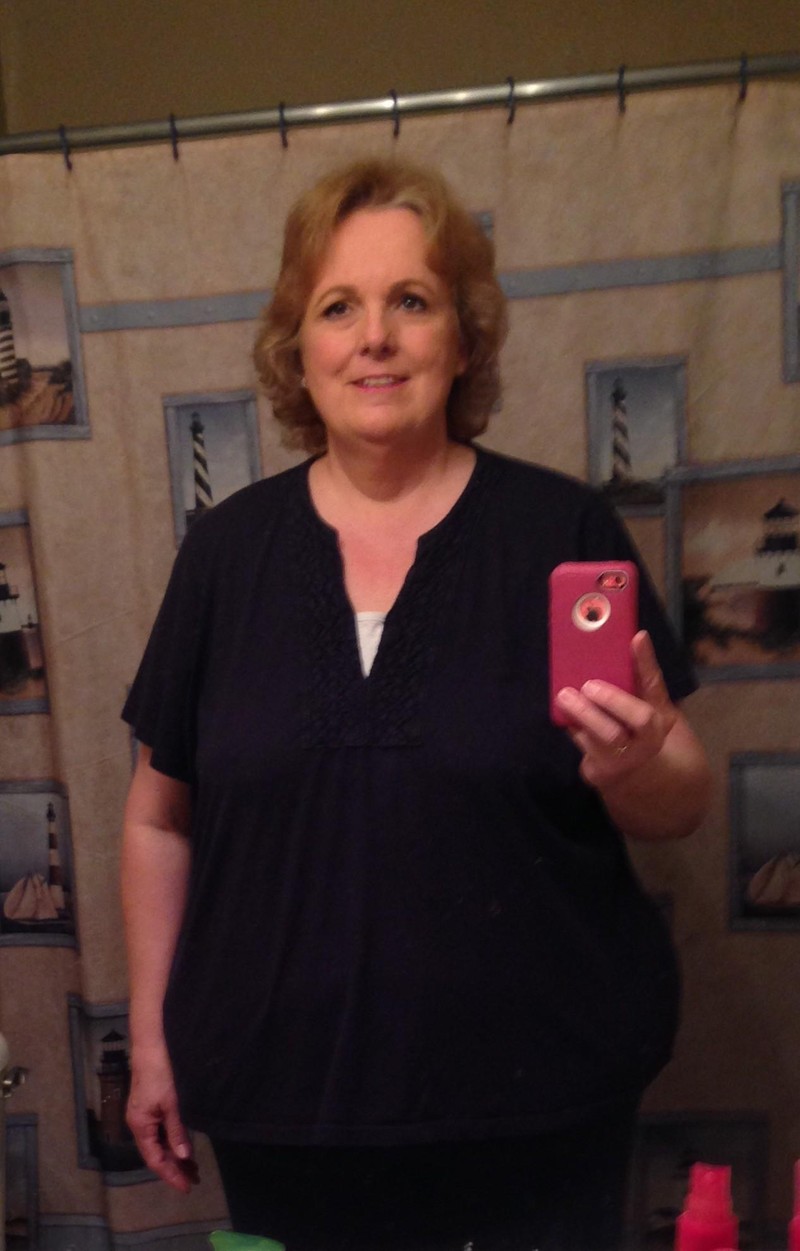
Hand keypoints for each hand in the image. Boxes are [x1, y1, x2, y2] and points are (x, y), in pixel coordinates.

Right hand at [127, 1044, 198, 1192]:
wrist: (151, 1048)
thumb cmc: (160, 1075)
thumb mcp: (172, 1104)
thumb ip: (176, 1131)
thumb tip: (184, 1157)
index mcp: (140, 1126)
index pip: (154, 1160)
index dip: (170, 1174)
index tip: (185, 1187)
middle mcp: (138, 1125)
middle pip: (156, 1154)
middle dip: (174, 1168)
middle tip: (194, 1180)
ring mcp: (142, 1117)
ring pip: (158, 1144)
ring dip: (174, 1156)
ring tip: (193, 1168)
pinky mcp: (148, 1108)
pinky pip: (159, 1134)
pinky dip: (171, 1142)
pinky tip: (183, 1147)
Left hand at [554, 630, 677, 789]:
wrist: (638, 772)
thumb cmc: (642, 728)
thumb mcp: (652, 703)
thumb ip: (644, 674)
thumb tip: (638, 636)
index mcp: (658, 725)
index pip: (648, 701)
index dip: (637, 674)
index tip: (635, 641)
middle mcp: (642, 747)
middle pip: (615, 732)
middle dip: (597, 708)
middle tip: (579, 688)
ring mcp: (617, 764)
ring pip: (592, 741)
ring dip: (577, 716)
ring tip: (564, 697)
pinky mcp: (595, 772)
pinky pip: (579, 745)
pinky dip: (570, 726)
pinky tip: (563, 712)